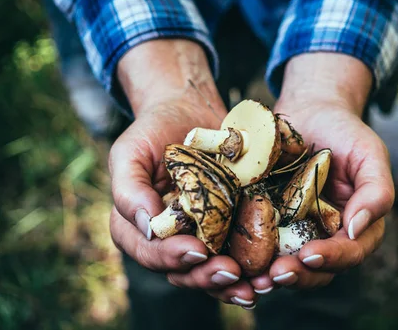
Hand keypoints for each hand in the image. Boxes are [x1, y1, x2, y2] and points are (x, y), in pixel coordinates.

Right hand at [108, 40, 258, 306]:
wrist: (188, 112)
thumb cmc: (152, 130)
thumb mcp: (129, 152)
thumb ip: (127, 188)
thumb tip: (146, 226)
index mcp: (136, 229)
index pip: (151, 253)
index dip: (172, 257)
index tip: (197, 250)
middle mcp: (167, 240)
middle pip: (184, 272)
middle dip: (207, 277)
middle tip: (233, 273)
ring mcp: (199, 236)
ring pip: (212, 271)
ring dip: (233, 284)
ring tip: (255, 285)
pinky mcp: (226, 228)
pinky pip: (238, 253)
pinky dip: (252, 266)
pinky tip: (270, 270)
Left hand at [250, 53, 392, 290]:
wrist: (309, 111)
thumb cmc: (344, 131)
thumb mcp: (369, 154)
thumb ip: (376, 191)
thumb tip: (357, 229)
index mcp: (354, 226)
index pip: (350, 252)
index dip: (333, 258)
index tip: (310, 255)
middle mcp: (324, 236)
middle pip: (316, 270)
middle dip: (298, 275)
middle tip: (276, 274)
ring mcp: (294, 232)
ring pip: (286, 265)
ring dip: (271, 276)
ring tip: (254, 278)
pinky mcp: (266, 222)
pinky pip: (257, 246)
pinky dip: (248, 257)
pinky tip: (233, 260)